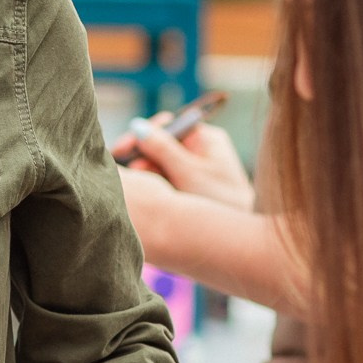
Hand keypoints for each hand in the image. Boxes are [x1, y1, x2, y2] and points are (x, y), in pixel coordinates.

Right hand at [127, 120, 253, 209]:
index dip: (143, 134)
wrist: (238, 237)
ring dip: (146, 173)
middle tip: (130, 172)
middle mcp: (198, 149)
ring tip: (140, 185)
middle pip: (161, 144)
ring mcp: (192, 168)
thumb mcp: (189, 173)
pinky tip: (145, 192)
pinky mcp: (187, 187)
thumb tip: (138, 126)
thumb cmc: (221, 199)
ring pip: (159, 163)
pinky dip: (153, 184)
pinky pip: (163, 179)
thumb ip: (162, 149)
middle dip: (143, 157)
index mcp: (205, 138)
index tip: (124, 148)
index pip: (168, 126)